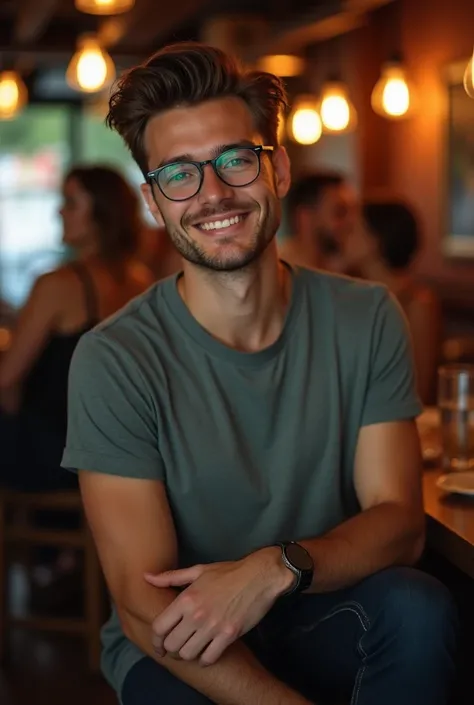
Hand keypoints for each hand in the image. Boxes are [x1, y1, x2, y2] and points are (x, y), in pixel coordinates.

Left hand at [144, 547, 293, 665]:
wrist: (259, 576)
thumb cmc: (228, 572)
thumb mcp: (198, 570)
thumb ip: (171, 577)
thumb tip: (146, 577)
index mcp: (186, 598)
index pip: (159, 627)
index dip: (155, 640)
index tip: (159, 644)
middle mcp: (196, 614)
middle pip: (171, 644)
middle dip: (171, 648)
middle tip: (176, 646)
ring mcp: (213, 626)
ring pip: (188, 654)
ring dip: (188, 654)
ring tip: (192, 648)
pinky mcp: (229, 635)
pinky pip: (209, 658)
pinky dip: (205, 659)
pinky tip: (207, 651)